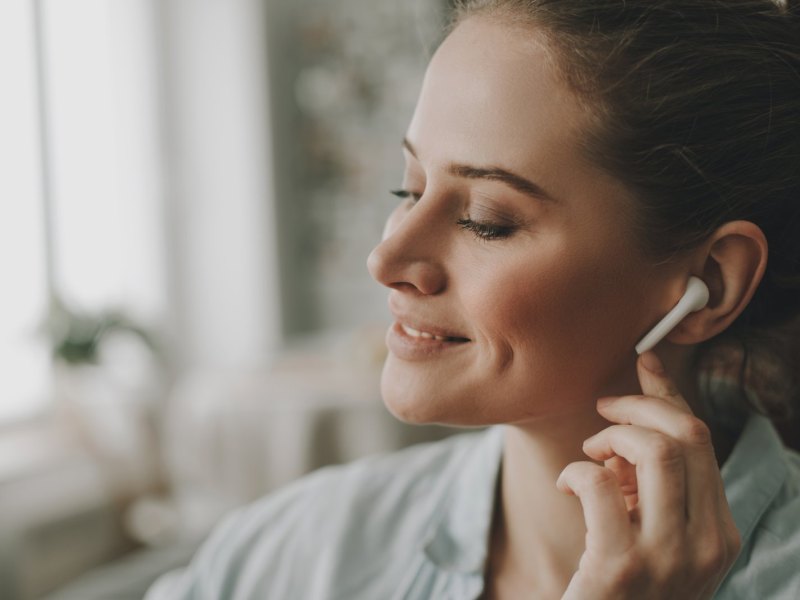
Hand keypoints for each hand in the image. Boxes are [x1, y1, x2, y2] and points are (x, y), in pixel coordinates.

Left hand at [556, 351, 740, 599]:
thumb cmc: (619, 587)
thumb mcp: (653, 534)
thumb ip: (653, 487)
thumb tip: (629, 421)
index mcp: (719, 533)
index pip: (703, 441)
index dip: (669, 395)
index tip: (643, 362)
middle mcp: (708, 546)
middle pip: (687, 435)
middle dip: (638, 404)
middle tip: (603, 411)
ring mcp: (669, 560)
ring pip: (654, 450)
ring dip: (610, 435)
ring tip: (589, 454)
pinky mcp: (621, 570)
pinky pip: (600, 483)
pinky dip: (577, 471)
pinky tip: (567, 486)